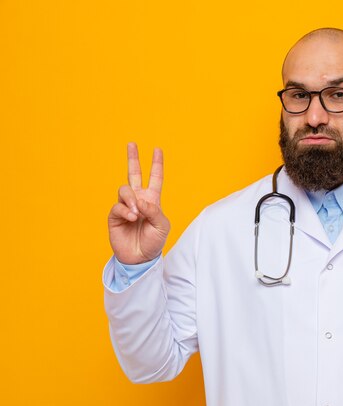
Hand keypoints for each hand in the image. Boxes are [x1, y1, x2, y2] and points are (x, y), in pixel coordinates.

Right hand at [108, 143, 169, 263]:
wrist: (140, 258)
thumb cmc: (154, 241)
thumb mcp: (162, 225)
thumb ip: (154, 210)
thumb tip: (139, 200)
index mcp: (152, 200)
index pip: (155, 178)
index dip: (156, 164)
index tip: (157, 149)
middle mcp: (138, 200)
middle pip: (134, 174)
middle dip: (133, 159)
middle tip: (131, 144)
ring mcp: (125, 206)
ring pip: (124, 189)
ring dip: (130, 199)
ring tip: (136, 214)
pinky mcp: (115, 216)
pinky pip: (117, 205)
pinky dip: (125, 210)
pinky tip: (131, 218)